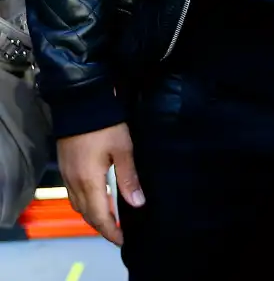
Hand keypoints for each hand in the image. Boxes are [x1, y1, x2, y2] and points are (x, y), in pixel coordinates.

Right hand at [57, 123, 143, 246]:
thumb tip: (138, 204)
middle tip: (118, 232)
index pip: (99, 216)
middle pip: (87, 214)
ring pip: (78, 205)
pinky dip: (85, 203)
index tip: (122, 240)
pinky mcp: (65, 167)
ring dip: (93, 215)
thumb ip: (128, 177)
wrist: (80, 102)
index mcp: (89, 182)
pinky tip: (96, 198)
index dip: (110, 231)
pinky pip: (74, 195)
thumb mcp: (123, 148)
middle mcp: (74, 183)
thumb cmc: (106, 125)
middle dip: (102, 226)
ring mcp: (67, 175)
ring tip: (109, 218)